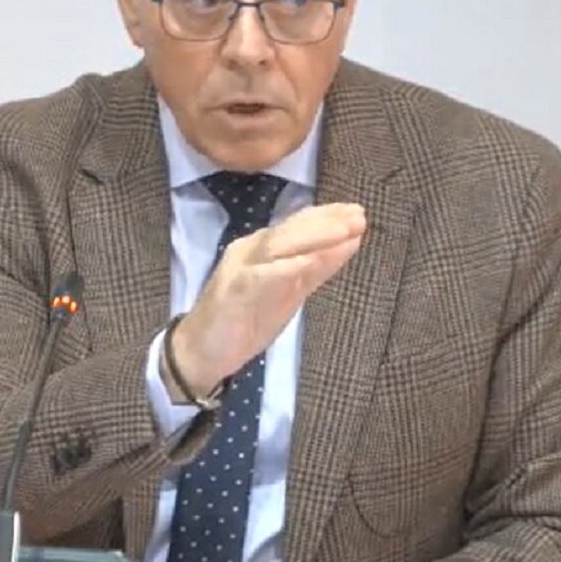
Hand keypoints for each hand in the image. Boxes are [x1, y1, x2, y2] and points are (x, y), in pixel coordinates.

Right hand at [168, 202, 365, 396]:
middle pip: (291, 230)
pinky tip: (307, 262)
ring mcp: (240, 270)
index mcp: (263, 249)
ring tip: (343, 230)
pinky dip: (284, 268)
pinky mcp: (233, 293)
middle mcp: (251, 251)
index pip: (297, 226)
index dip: (327, 217)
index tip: (358, 211)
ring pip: (278, 246)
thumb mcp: (289, 293)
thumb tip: (349, 242)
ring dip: (312, 237)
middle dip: (326, 223)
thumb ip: (316, 268)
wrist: (201, 351)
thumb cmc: (246, 320)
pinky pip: (260, 277)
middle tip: (358, 216)